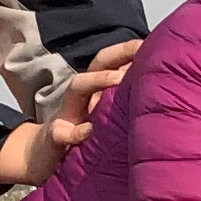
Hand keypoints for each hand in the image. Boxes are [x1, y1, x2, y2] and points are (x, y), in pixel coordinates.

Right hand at [0, 40, 142, 192]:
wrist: (43, 159)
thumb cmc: (82, 137)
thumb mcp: (104, 120)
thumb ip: (123, 105)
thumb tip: (157, 94)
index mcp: (96, 92)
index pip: (113, 62)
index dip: (130, 50)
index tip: (154, 41)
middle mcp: (82, 97)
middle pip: (97, 65)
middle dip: (119, 53)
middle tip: (142, 50)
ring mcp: (67, 114)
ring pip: (78, 87)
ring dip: (98, 80)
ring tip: (120, 78)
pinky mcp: (56, 138)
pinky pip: (62, 132)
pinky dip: (75, 132)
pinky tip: (88, 131)